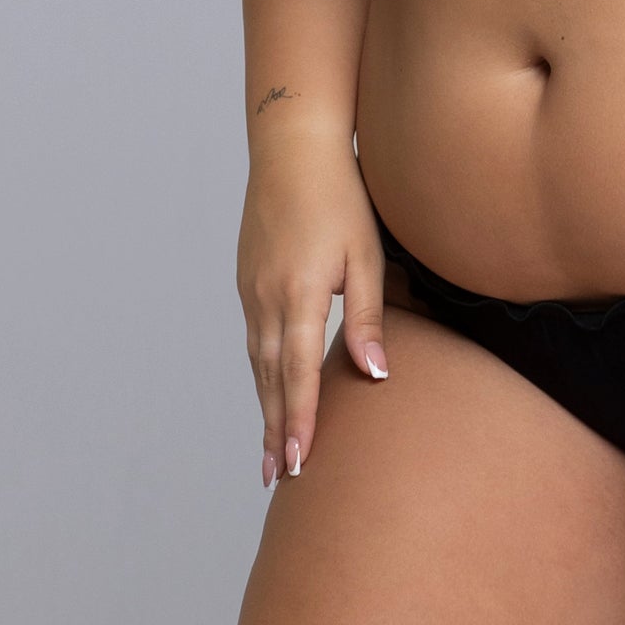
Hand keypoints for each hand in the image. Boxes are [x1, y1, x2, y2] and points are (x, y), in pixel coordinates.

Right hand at [236, 130, 389, 486]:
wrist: (293, 147)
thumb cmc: (339, 196)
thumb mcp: (365, 254)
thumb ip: (367, 317)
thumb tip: (376, 375)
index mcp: (297, 295)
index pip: (297, 375)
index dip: (299, 422)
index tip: (298, 465)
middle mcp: (266, 299)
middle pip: (270, 379)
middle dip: (276, 429)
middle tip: (279, 477)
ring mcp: (251, 290)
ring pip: (258, 362)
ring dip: (266, 407)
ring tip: (272, 450)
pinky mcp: (248, 279)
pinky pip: (254, 338)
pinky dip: (261, 373)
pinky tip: (270, 388)